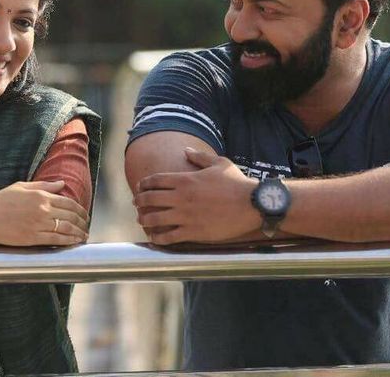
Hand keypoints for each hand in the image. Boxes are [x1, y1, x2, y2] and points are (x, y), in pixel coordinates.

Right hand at [0, 181, 88, 245]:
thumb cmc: (0, 200)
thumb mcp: (22, 186)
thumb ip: (44, 185)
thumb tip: (62, 184)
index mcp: (41, 195)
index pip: (68, 202)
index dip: (80, 210)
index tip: (84, 215)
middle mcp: (42, 209)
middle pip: (70, 216)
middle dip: (82, 222)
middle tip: (86, 226)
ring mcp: (38, 224)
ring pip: (66, 228)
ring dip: (78, 233)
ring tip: (83, 236)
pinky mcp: (32, 237)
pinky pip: (55, 240)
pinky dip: (67, 241)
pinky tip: (74, 242)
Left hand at [134, 147, 258, 244]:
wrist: (252, 204)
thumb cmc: (237, 183)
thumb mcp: (219, 163)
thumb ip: (199, 157)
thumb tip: (186, 150)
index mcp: (186, 180)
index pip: (155, 180)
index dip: (143, 184)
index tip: (140, 187)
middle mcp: (181, 198)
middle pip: (149, 199)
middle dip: (139, 201)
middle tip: (137, 203)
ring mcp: (186, 216)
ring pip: (155, 219)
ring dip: (144, 219)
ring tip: (142, 220)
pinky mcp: (193, 232)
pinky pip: (168, 237)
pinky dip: (158, 238)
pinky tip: (154, 238)